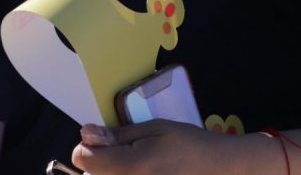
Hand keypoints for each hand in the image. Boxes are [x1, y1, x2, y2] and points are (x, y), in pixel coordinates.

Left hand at [73, 120, 273, 174]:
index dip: (90, 146)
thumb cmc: (188, 144)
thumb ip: (118, 135)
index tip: (106, 141)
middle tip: (130, 154)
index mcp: (129, 167)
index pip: (83, 159)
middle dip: (103, 162)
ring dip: (114, 172)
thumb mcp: (154, 129)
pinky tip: (147, 171)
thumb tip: (85, 133)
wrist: (217, 168)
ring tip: (141, 165)